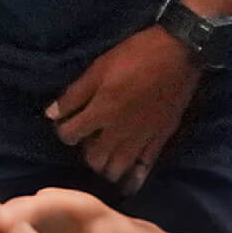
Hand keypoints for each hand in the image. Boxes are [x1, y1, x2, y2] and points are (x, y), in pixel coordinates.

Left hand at [47, 26, 197, 190]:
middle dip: (86, 153)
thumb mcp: (99, 68)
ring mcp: (142, 138)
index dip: (63, 131)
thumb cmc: (136, 55)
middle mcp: (119, 131)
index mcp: (102, 111)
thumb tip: (51, 114)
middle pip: (94, 159)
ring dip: (107, 166)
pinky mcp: (161, 139)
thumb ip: (75, 94)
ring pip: (117, 169)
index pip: (70, 135)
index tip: (67, 124)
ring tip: (107, 154)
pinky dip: (134, 176)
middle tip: (88, 140)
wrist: (179, 54)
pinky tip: (128, 178)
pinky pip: (144, 167)